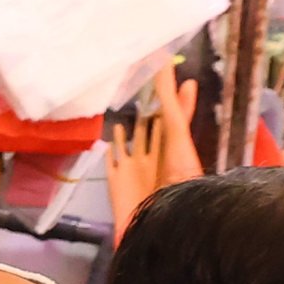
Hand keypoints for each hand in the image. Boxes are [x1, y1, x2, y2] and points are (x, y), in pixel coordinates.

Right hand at [102, 76, 204, 238]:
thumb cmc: (175, 178)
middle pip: (152, 124)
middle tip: (143, 85)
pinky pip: (113, 160)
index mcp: (174, 142)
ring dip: (130, 127)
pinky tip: (107, 139)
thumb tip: (166, 62)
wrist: (159, 221)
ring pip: (133, 140)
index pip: (173, 110)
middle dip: (150, 107)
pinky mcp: (117, 179)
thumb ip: (172, 102)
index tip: (164, 69)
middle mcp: (155, 152)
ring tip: (126, 109)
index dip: (169, 91)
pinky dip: (111, 149)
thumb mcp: (176, 133)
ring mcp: (135, 167)